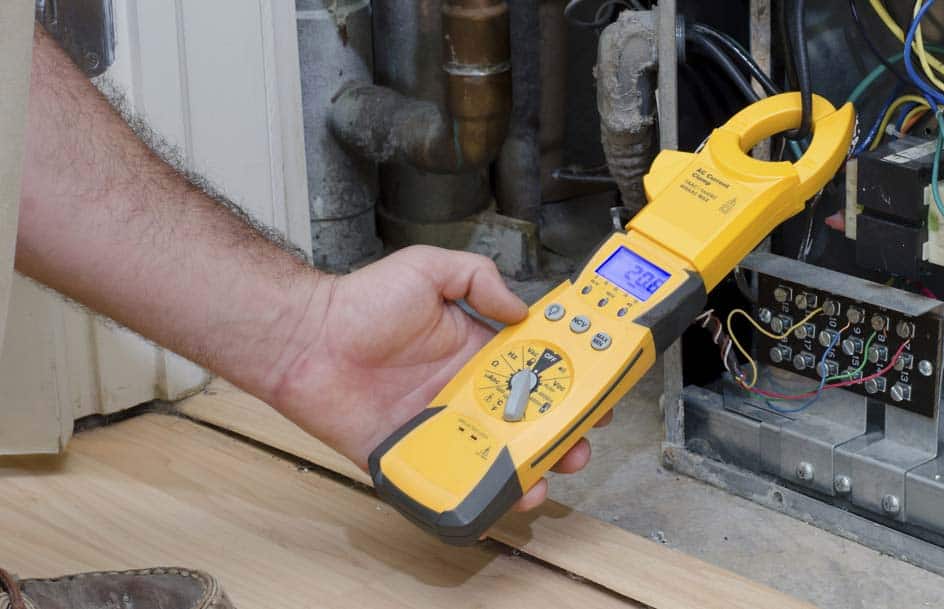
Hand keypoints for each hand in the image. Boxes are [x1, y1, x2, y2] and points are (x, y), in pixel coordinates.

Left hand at [270, 246, 606, 510]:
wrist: (305, 339)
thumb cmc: (359, 301)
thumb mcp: (429, 268)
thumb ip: (479, 278)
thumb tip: (521, 308)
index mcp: (474, 351)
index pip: (531, 371)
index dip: (564, 382)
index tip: (591, 390)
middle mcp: (461, 392)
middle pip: (522, 421)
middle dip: (557, 436)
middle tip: (578, 444)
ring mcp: (438, 426)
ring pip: (493, 456)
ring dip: (526, 470)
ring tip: (546, 476)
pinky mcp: (410, 455)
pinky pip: (447, 479)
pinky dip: (474, 493)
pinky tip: (498, 495)